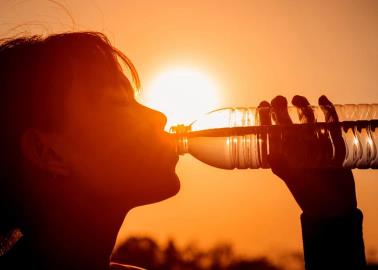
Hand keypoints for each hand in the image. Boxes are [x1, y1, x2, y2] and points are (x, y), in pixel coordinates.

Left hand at [258, 95, 356, 218]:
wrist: (333, 205)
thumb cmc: (308, 193)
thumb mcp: (291, 178)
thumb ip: (282, 166)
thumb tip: (271, 154)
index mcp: (283, 152)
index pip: (270, 130)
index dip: (265, 117)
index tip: (262, 105)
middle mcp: (296, 145)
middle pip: (287, 121)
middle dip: (281, 108)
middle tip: (279, 99)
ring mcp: (314, 143)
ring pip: (306, 119)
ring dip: (302, 106)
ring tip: (297, 99)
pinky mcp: (332, 143)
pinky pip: (329, 123)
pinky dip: (327, 110)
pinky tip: (322, 100)